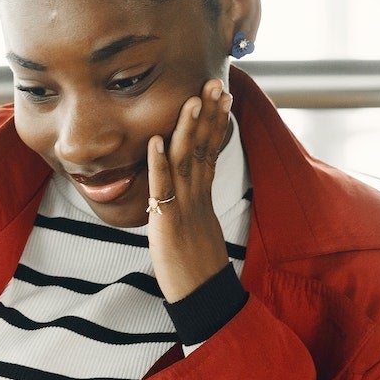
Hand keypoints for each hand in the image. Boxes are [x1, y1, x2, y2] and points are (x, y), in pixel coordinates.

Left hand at [146, 77, 234, 302]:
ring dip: (188, 128)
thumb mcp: (196, 227)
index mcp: (202, 196)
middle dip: (210, 113)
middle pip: (204, 148)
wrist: (201, 297)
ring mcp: (183, 207)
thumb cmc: (196, 266)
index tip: (222, 95)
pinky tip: (157, 140)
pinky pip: (162, 188)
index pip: (210, 150)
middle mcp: (196, 196)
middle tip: (217, 82)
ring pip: (187, 161)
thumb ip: (193, 204)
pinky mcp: (167, 222)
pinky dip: (159, 163)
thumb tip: (187, 187)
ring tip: (193, 97)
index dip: (215, 122)